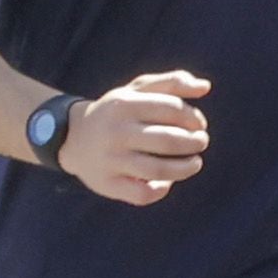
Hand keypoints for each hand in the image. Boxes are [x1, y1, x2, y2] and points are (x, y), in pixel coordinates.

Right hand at [56, 70, 213, 205]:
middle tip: (201, 142)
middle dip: (194, 142)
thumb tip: (205, 87)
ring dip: (185, 169)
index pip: (171, 109)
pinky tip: (167, 182)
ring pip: (158, 170)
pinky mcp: (107, 184)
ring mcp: (111, 160)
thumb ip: (172, 83)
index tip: (199, 124)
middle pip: (168, 140)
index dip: (193, 117)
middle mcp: (116, 132)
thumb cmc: (117, 111)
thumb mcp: (138, 89)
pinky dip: (161, 190)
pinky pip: (141, 194)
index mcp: (125, 104)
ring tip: (195, 163)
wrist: (71, 137)